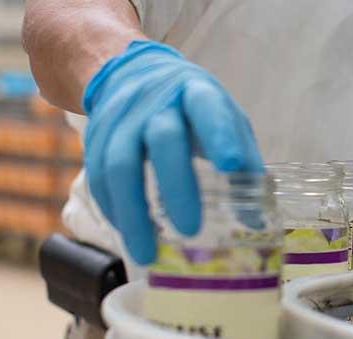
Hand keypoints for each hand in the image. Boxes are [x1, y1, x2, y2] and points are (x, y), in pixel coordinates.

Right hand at [82, 40, 261, 263]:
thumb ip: (244, 162)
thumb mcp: (224, 119)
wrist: (132, 72)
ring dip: (133, 212)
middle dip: (176, 185)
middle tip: (191, 229)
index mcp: (196, 92)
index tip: (232, 165)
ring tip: (148, 253)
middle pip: (163, 138)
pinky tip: (129, 234)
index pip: (207, 108)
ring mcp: (120, 118)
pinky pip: (97, 177)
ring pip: (119, 164)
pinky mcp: (95, 137)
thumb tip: (257, 222)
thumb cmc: (191, 106)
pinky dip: (113, 210)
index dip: (220, 134)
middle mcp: (155, 102)